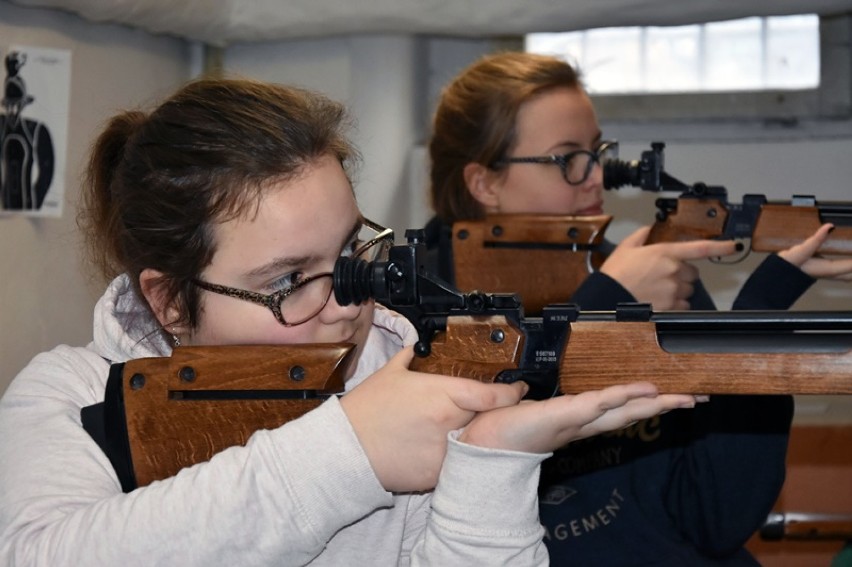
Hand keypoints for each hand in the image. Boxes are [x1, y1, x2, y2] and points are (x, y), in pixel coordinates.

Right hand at [340, 346, 527, 491]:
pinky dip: (460, 457)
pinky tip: (456, 450)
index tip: (518, 389)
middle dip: (498, 415)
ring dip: (481, 438)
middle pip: (491, 420)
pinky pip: (458, 464)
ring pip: (477, 444)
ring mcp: (444, 453)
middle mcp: (449, 425)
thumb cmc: (366, 409)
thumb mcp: (390, 373)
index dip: (512, 393)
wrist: (344, 449)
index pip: (493, 396)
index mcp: (442, 395)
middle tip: (502, 409)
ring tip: (481, 431)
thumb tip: (420, 344)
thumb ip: (412, 356)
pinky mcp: (436, 476)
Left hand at [459, 382, 698, 452]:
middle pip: (630, 412)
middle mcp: (580, 422)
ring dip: (654, 402)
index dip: (641, 402)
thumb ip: (524, 398)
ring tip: (684, 397)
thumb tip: (523, 389)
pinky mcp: (563, 416)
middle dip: (664, 406)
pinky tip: (645, 391)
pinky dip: (622, 396)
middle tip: (695, 399)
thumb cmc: (495, 431)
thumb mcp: (516, 408)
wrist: (478, 448)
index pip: (614, 409)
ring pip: (622, 409)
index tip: (666, 395)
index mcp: (572, 418)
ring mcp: (574, 419)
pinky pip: (597, 403)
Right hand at [601, 226, 737, 309]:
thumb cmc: (615, 274)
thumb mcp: (626, 248)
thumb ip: (641, 236)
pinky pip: (683, 305)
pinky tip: (658, 301)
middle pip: (692, 274)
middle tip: (663, 277)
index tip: (734, 246)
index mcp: (665, 253)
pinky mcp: (671, 306)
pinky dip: (674, 304)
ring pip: (688, 290)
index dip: (720, 247)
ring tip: (657, 290)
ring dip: (678, 290)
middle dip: (682, 275)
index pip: (700, 248)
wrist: (608, 297)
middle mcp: (674, 271)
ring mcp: (674, 290)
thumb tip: (648, 229)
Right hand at [777, 223, 851, 280]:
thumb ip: (816, 238)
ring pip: (848, 274)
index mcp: (828, 269)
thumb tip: (829, 227)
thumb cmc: (786, 265)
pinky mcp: (824, 270)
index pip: (851, 265)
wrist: (776, 275)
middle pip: (851, 274)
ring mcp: (827, 273)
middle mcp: (830, 273)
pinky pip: (843, 271)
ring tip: (851, 262)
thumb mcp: (801, 250)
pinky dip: (849, 268)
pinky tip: (847, 264)